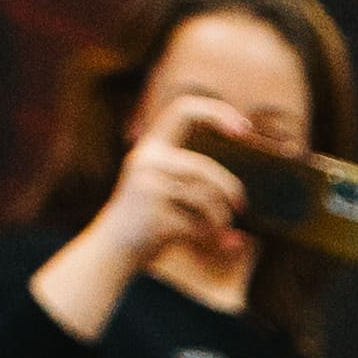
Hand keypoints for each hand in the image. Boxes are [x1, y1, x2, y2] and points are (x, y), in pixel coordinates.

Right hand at [80, 115, 248, 282]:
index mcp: (151, 146)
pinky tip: (203, 241)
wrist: (113, 247)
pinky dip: (207, 235)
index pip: (183, 110)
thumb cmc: (151, 214)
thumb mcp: (166, 183)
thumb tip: (241, 179)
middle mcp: (147, 160)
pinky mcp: (153, 216)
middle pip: (203, 167)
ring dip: (220, 218)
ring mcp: (148, 187)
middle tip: (241, 206)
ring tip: (221, 228)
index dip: (215, 112)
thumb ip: (196, 176)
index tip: (244, 128)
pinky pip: (196, 224)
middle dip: (230, 188)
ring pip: (204, 197)